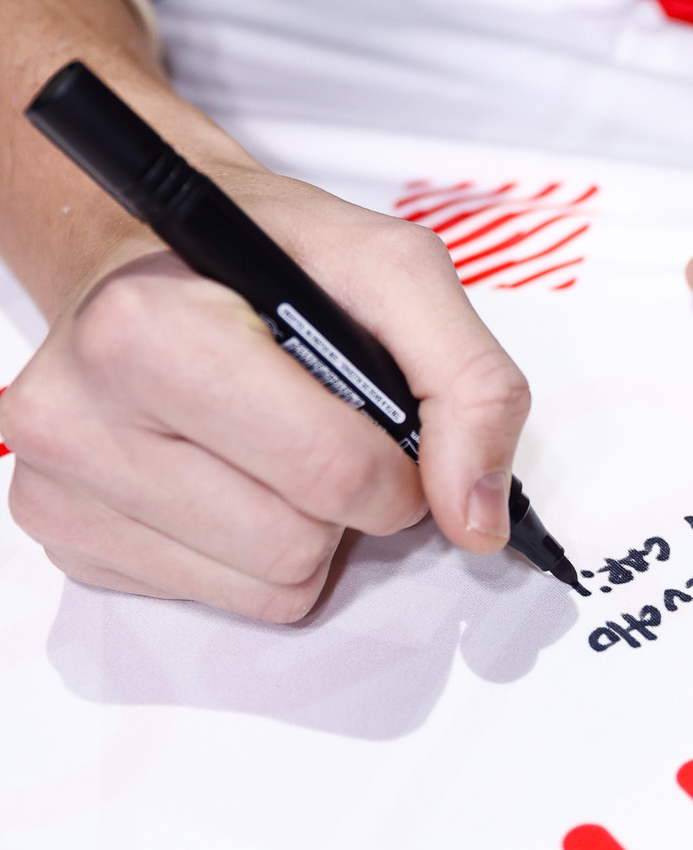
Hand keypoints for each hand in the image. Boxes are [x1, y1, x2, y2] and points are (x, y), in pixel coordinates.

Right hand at [0, 164, 528, 620]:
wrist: (147, 248)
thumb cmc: (259, 253)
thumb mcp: (391, 268)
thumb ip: (466, 380)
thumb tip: (477, 512)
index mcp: (147, 329)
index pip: (326, 471)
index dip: (392, 464)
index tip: (384, 426)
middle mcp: (76, 412)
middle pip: (295, 545)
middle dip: (345, 499)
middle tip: (324, 426)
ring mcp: (59, 487)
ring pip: (265, 590)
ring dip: (304, 530)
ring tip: (273, 442)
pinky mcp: (67, 541)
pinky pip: (219, 601)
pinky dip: (251, 551)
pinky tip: (226, 470)